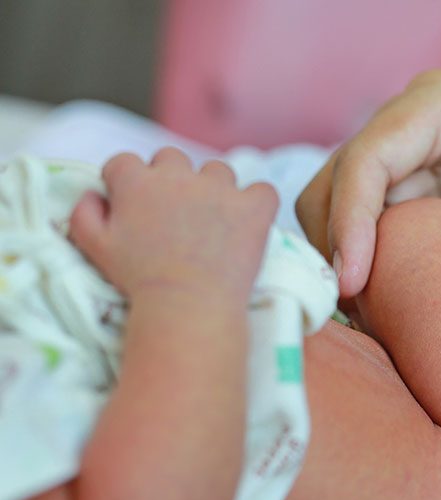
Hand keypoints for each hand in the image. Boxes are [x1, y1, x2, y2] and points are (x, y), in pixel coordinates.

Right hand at [69, 148, 278, 305]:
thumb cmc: (138, 280)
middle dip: (169, 180)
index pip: (125, 162)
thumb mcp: (94, 247)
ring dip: (214, 189)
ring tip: (212, 223)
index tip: (132, 206)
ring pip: (217, 171)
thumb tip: (94, 193)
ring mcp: (220, 188)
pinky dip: (258, 203)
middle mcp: (178, 175)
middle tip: (174, 216)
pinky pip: (263, 190)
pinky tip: (249, 222)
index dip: (125, 183)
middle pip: (172, 159)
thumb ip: (84, 212)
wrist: (187, 305)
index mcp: (136, 181)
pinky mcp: (254, 207)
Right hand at [295, 69, 440, 300]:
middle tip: (351, 310)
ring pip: (344, 208)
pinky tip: (386, 306)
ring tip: (364, 316)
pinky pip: (377, 230)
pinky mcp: (421, 192)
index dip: (350, 221)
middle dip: (333, 246)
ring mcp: (410, 161)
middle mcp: (409, 127)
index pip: (368, 159)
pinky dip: (372, 266)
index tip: (352, 281)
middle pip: (336, 183)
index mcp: (437, 105)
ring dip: (345, 258)